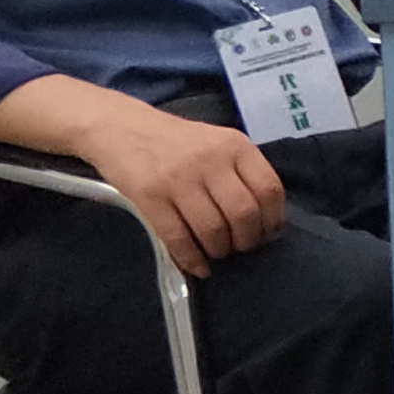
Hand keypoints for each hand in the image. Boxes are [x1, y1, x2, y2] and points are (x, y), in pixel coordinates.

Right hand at [88, 106, 287, 277]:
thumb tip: (264, 217)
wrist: (120, 127)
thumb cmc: (176, 141)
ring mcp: (178, 179)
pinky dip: (192, 259)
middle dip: (247, 240)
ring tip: (218, 251)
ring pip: (213, 229)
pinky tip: (198, 265)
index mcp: (235, 146)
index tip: (268, 234)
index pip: (269, 189)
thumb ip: (241, 171)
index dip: (273, 219)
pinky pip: (178, 237)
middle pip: (244, 213)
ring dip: (220, 250)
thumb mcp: (218, 142)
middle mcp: (210, 161)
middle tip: (241, 247)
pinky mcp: (149, 196)